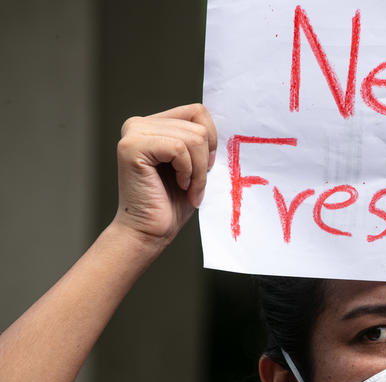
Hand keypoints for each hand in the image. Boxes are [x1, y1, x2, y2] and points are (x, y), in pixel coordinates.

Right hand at [113, 103, 217, 246]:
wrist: (150, 231)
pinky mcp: (131, 147)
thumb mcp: (194, 165)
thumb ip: (200, 142)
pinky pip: (178, 148)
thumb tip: (219, 129)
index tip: (206, 165)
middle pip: (198, 126)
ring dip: (198, 171)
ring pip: (192, 138)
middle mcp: (140, 124)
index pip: (197, 112)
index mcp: (155, 125)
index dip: (211, 139)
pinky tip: (178, 185)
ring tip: (187, 188)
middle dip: (204, 161)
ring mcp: (133, 133)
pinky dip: (187, 171)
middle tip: (195, 185)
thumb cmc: (171, 203)